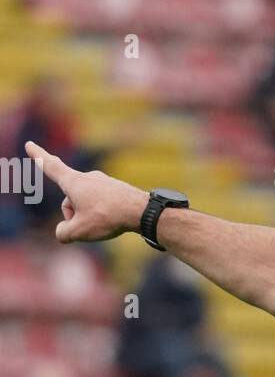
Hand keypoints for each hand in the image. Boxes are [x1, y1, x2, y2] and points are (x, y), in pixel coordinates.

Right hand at [25, 140, 147, 242]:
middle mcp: (87, 177)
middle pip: (69, 200)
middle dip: (73, 216)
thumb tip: (64, 231)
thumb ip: (63, 233)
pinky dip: (103, 215)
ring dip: (89, 217)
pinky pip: (101, 205)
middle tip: (89, 225)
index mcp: (73, 182)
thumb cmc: (108, 217)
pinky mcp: (115, 189)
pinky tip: (115, 220)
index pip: (51, 167)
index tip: (29, 144)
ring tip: (106, 223)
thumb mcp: (78, 231)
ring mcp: (103, 182)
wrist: (142, 211)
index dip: (38, 156)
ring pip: (85, 204)